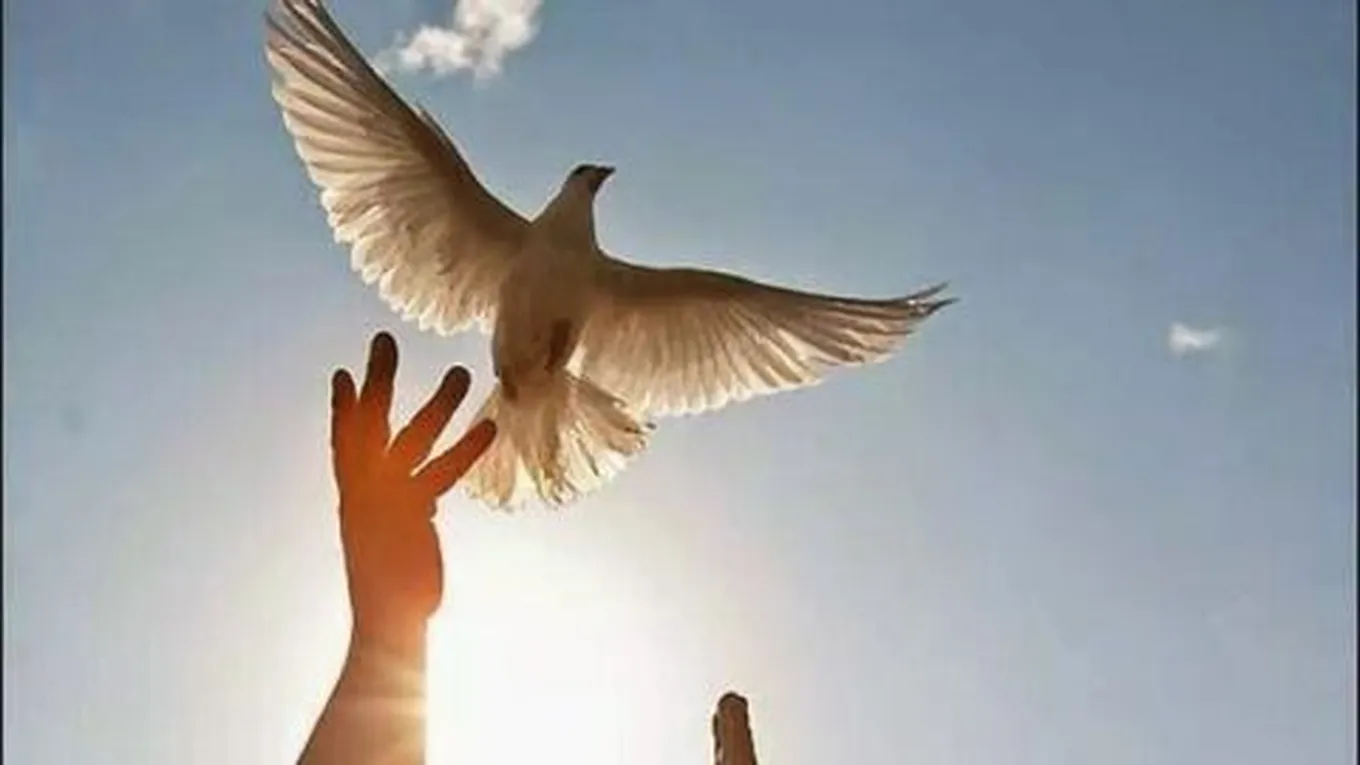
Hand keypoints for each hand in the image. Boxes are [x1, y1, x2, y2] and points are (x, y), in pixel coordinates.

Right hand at [330, 332, 495, 642]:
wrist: (386, 623)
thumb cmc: (392, 593)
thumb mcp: (389, 546)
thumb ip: (406, 516)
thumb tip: (423, 506)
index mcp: (355, 499)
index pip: (345, 445)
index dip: (344, 411)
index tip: (344, 376)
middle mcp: (365, 491)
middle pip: (369, 424)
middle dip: (377, 381)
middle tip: (383, 339)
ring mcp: (387, 498)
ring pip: (413, 437)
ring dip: (438, 403)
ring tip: (461, 371)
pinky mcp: (413, 511)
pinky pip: (442, 471)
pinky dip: (467, 448)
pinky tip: (490, 427)